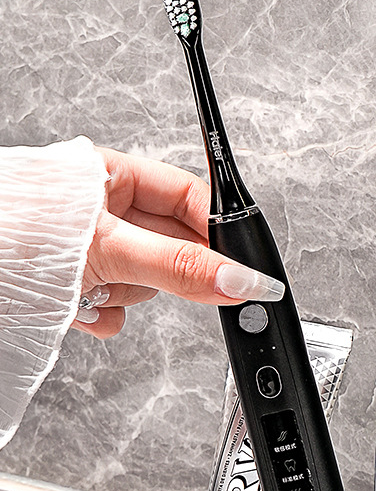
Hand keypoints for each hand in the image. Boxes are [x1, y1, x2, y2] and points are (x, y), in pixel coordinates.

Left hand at [72, 146, 283, 338]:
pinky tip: (79, 307)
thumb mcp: (109, 247)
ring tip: (91, 288)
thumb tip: (238, 278)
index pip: (186, 197)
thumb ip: (177, 267)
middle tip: (165, 283)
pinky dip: (100, 315)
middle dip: (163, 271)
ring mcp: (88, 250)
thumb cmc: (10, 236)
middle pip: (170, 247)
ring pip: (143, 281)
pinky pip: (114, 309)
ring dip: (123, 294)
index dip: (217, 230)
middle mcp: (100, 209)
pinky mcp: (76, 288)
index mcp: (110, 175)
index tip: (238, 265)